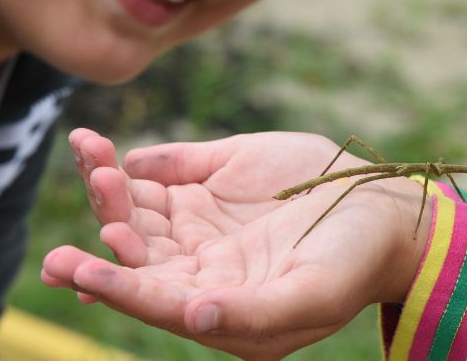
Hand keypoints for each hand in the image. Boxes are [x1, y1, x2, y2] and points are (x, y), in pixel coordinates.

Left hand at [42, 130, 431, 359]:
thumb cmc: (356, 262)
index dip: (117, 284)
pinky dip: (125, 162)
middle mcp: (198, 267)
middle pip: (134, 251)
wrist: (386, 210)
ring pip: (136, 209)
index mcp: (217, 304)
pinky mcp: (209, 178)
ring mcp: (200, 222)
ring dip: (105, 185)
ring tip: (87, 150)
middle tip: (92, 183)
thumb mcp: (313, 294)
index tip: (81, 267)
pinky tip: (98, 148)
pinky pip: (157, 171)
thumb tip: (196, 318)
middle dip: (104, 222)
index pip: (154, 298)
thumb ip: (254, 312)